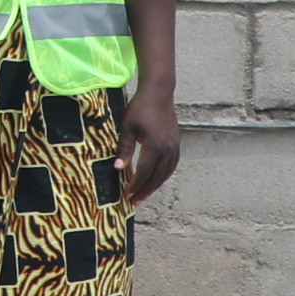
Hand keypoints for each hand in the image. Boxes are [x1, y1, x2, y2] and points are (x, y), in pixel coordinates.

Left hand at [120, 89, 181, 207]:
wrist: (158, 93)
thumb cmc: (139, 108)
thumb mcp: (127, 127)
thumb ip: (124, 149)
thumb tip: (118, 169)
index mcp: (154, 147)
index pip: (144, 173)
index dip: (135, 186)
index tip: (127, 196)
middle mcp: (167, 150)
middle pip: (156, 177)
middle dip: (145, 191)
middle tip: (134, 202)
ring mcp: (174, 147)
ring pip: (166, 173)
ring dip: (155, 186)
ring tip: (144, 195)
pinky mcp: (176, 143)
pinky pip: (172, 165)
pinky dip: (164, 175)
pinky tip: (157, 180)